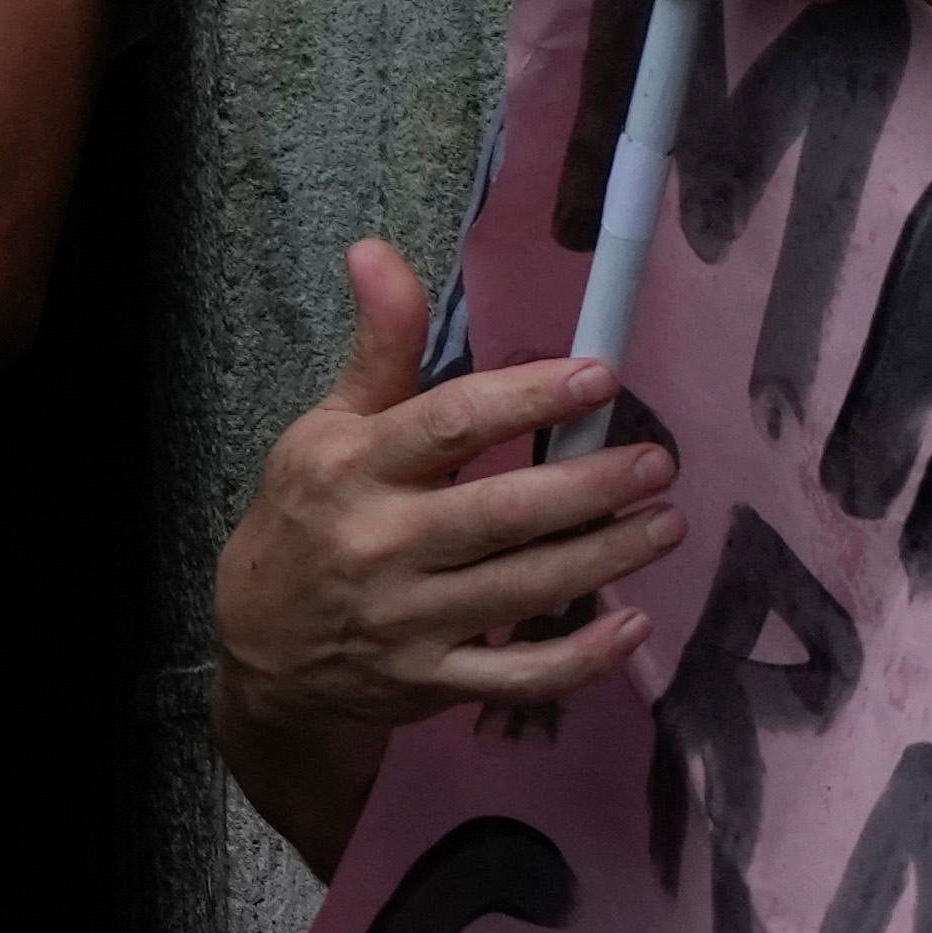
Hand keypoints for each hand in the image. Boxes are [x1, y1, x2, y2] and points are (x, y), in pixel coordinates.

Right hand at [213, 236, 662, 868]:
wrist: (265, 651)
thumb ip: (377, 350)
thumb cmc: (309, 519)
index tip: (600, 376)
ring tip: (666, 523)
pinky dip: (583, 656)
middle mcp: (380, 542)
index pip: (446, 425)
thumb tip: (377, 252)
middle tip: (658, 461)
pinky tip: (633, 624)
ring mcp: (410, 619)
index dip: (527, 398)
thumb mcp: (324, 429)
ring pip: (526, 589)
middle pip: (501, 512)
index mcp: (350, 468)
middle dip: (590, 487)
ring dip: (606, 557)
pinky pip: (522, 675)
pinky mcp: (436, 681)